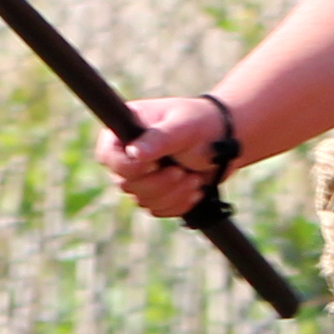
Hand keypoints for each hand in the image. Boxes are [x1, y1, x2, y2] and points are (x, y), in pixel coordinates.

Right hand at [98, 95, 237, 222]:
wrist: (226, 141)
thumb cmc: (202, 123)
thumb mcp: (182, 126)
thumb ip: (159, 139)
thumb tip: (135, 154)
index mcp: (126, 131)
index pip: (107, 157)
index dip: (129, 167)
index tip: (155, 164)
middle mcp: (128, 155)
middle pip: (125, 184)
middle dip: (159, 182)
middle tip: (181, 170)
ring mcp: (140, 177)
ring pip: (142, 200)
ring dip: (173, 193)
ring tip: (193, 177)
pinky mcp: (155, 193)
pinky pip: (158, 210)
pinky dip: (179, 203)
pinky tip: (195, 188)